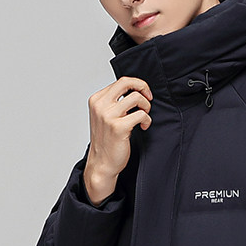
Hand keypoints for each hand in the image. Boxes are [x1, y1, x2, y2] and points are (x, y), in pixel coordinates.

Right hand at [84, 76, 153, 203]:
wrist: (102, 163)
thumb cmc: (107, 141)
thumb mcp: (106, 116)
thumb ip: (115, 102)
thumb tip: (135, 90)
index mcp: (96, 100)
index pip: (120, 82)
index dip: (137, 85)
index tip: (144, 94)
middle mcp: (100, 106)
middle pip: (126, 82)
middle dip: (143, 87)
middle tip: (149, 98)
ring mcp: (108, 116)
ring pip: (136, 97)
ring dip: (146, 106)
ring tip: (144, 117)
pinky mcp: (118, 127)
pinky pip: (141, 115)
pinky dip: (146, 120)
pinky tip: (143, 127)